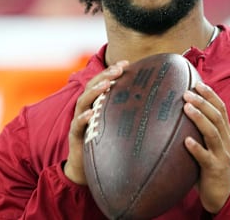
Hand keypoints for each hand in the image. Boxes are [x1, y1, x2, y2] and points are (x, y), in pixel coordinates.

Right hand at [64, 60, 128, 184]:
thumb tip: (154, 102)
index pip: (103, 81)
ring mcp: (79, 120)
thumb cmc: (104, 142)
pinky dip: (83, 118)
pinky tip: (91, 114)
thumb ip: (127, 112)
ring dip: (95, 92)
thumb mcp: (116, 124)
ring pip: (83, 101)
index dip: (112, 71)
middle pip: (92, 86)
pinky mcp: (75, 136)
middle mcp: (86, 108)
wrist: (85, 167)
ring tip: (107, 85)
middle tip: (119, 69)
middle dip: (105, 75)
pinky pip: (77, 125)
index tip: (127, 63)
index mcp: (95, 103)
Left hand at [183, 81, 229, 213]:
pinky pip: (205, 157)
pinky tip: (186, 141)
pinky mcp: (214, 169)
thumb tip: (180, 113)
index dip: (210, 95)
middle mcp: (226, 141)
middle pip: (217, 116)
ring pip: (212, 132)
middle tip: (186, 93)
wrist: (224, 194)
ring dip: (199, 119)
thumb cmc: (211, 167)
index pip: (221, 108)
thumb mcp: (210, 145)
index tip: (197, 83)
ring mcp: (221, 155)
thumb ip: (201, 131)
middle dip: (203, 102)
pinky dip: (196, 148)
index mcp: (226, 133)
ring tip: (186, 108)